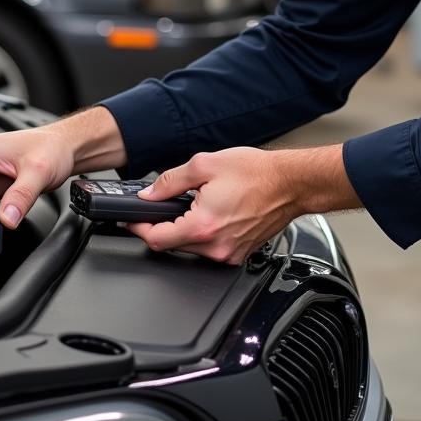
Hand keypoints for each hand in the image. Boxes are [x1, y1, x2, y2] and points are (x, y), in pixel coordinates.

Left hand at [126, 147, 301, 264]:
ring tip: (196, 205)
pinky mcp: (239, 254)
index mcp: (203, 226)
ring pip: (191, 248)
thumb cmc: (256, 173)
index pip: (157, 239)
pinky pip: (210, 249)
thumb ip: (170, 181)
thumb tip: (150, 194)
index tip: (130, 221)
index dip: (139, 228)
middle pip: (172, 245)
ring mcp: (229, 254)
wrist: (289, 183)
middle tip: (163, 206)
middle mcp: (216, 246)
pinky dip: (203, 235)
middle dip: (162, 226)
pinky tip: (213, 214)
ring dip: (184, 230)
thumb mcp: (205, 165)